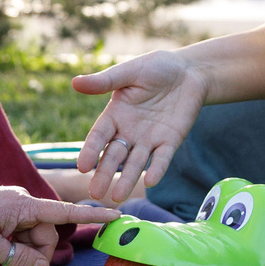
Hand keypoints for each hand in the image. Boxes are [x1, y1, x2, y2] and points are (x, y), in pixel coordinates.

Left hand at [0, 184, 118, 265]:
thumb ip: (21, 259)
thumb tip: (41, 264)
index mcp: (25, 207)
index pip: (66, 212)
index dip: (92, 216)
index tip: (116, 214)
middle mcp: (25, 204)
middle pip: (48, 235)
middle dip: (38, 257)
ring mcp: (16, 209)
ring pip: (35, 237)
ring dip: (26, 256)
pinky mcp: (7, 215)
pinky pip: (22, 234)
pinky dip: (17, 249)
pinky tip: (2, 256)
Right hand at [69, 48, 209, 202]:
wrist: (189, 71)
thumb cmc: (155, 67)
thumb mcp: (129, 72)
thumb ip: (105, 81)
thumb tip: (75, 82)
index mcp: (115, 115)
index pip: (99, 136)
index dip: (90, 151)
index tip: (82, 167)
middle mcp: (129, 131)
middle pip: (114, 155)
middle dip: (104, 173)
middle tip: (95, 193)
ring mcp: (149, 139)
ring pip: (135, 163)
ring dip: (127, 178)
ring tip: (118, 197)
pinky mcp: (170, 141)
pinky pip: (162, 158)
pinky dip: (157, 169)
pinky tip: (150, 181)